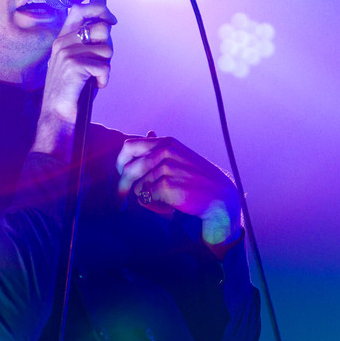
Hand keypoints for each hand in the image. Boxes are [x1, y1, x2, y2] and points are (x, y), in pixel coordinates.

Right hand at [40, 0, 116, 121]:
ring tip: (92, 76)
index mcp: (62, 38)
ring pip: (106, 49)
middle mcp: (63, 42)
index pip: (81, 8)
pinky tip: (92, 85)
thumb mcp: (75, 58)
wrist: (57, 113)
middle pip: (102, 28)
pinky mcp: (75, 65)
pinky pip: (104, 67)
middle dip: (107, 47)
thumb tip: (106, 18)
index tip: (111, 20)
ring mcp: (68, 53)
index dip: (100, 9)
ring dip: (105, 65)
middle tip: (97, 63)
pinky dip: (103, 79)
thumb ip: (87, 40)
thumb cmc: (72, 87)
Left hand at [116, 132, 241, 248]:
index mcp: (166, 143)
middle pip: (128, 169)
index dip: (120, 161)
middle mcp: (164, 152)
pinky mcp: (167, 186)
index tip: (121, 174)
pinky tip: (168, 208)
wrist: (220, 198)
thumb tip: (148, 132)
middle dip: (121, 186)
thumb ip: (162, 147)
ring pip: (137, 186)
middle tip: (120, 199)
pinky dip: (153, 206)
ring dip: (145, 197)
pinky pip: (146, 198)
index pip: (128, 146)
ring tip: (161, 201)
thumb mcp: (181, 155)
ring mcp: (166, 168)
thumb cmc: (198, 178)